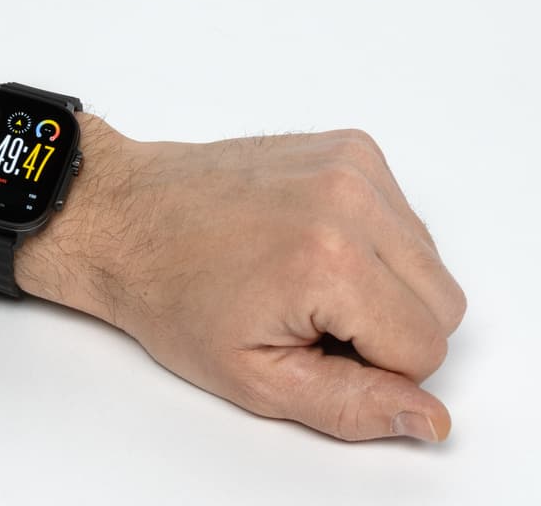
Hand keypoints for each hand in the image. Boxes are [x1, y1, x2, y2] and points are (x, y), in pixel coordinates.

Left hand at [28, 126, 465, 441]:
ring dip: (381, 284)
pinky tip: (307, 242)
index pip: (426, 348)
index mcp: (332, 261)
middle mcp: (352, 200)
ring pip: (429, 261)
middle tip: (305, 317)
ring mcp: (353, 165)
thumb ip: (349, 407)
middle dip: (385, 327)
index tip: (308, 344)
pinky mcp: (350, 147)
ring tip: (301, 278)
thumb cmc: (169, 292)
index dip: (371, 367)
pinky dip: (372, 242)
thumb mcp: (252, 377)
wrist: (125, 216)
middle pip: (442, 302)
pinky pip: (404, 218)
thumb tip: (429, 419)